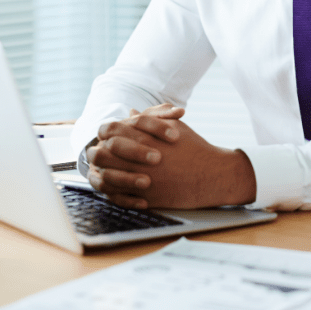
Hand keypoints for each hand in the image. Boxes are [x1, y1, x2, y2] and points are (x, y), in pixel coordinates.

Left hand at [87, 104, 256, 208]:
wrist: (211, 175)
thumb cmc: (194, 148)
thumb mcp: (174, 126)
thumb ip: (150, 118)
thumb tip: (130, 113)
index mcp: (146, 136)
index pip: (112, 131)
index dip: (106, 133)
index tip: (108, 136)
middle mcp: (140, 157)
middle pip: (103, 153)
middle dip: (99, 152)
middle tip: (101, 153)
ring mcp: (141, 178)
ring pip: (106, 175)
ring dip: (102, 172)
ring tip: (104, 170)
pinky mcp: (145, 196)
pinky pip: (118, 195)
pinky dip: (113, 190)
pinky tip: (115, 186)